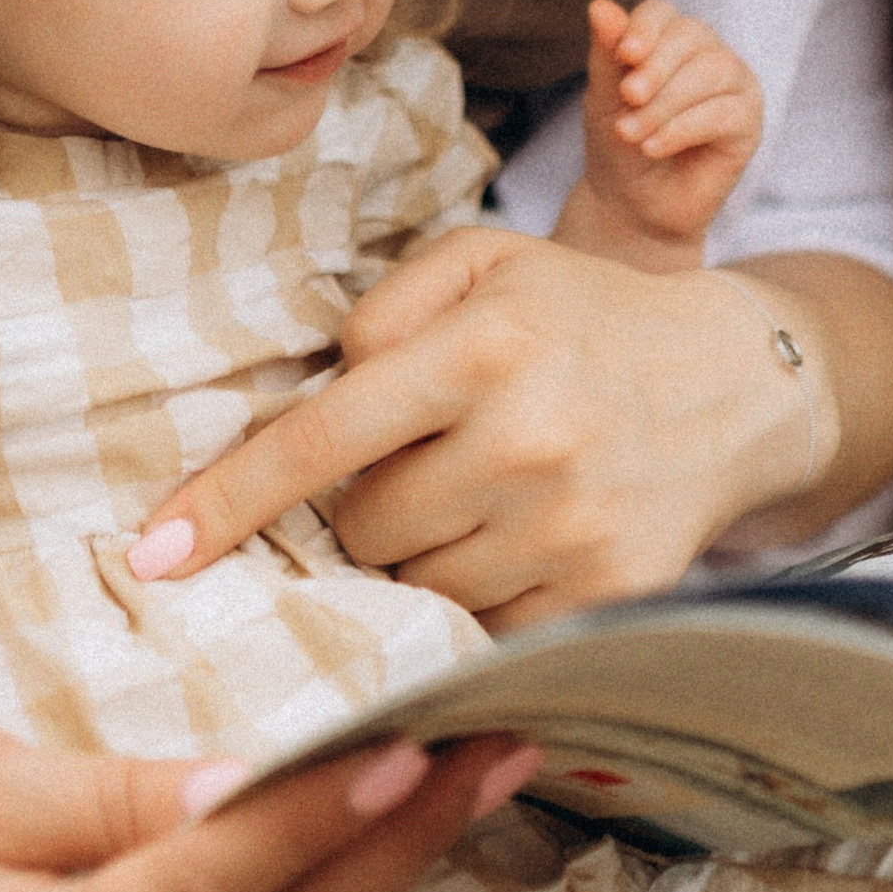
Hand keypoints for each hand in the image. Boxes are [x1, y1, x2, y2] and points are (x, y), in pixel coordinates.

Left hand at [124, 222, 826, 628]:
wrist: (736, 382)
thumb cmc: (583, 316)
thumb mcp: (487, 262)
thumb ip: (387, 307)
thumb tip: (316, 389)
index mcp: (483, 348)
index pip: (321, 440)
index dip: (229, 500)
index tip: (155, 552)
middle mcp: (526, 441)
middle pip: (364, 528)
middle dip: (366, 506)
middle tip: (423, 460)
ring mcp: (570, 529)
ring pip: (417, 586)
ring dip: (420, 554)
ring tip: (478, 494)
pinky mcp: (607, 594)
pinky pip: (484, 629)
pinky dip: (475, 595)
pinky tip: (513, 540)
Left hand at [574, 0, 763, 258]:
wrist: (633, 204)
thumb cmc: (618, 142)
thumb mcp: (604, 98)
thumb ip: (606, 54)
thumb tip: (599, 5)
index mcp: (668, 37)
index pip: (661, 12)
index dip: (644, 28)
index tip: (624, 55)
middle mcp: (706, 52)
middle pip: (690, 36)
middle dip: (656, 67)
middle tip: (628, 97)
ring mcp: (733, 84)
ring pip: (711, 72)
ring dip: (665, 104)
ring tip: (630, 133)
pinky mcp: (748, 122)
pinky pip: (723, 113)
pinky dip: (682, 130)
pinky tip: (652, 147)